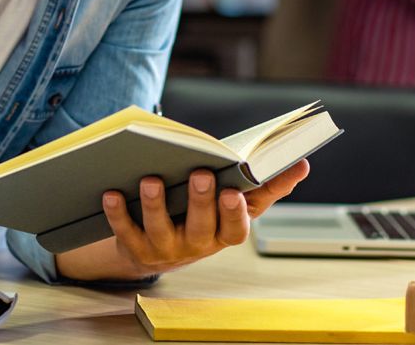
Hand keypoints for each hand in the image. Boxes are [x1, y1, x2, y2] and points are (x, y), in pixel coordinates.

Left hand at [99, 160, 309, 276]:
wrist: (160, 247)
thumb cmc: (205, 213)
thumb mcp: (236, 202)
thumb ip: (265, 185)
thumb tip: (303, 164)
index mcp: (227, 232)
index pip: (239, 225)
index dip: (238, 211)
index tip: (236, 190)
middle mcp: (200, 245)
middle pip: (203, 226)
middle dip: (202, 201)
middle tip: (200, 174)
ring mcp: (168, 249)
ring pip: (162, 230)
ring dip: (156, 204)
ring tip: (151, 179)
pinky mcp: (138, 250)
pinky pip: (126, 232)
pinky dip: (118, 213)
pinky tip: (111, 192)